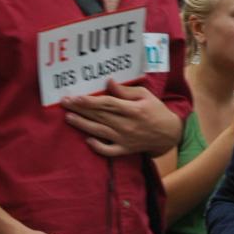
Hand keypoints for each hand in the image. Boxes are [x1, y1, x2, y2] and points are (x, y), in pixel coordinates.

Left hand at [61, 79, 182, 156]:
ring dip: (82, 125)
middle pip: (99, 116)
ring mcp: (124, 139)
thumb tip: (109, 82)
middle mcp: (126, 125)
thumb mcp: (145, 95)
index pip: (107, 104)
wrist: (168, 134)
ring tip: (68, 117)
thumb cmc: (156, 111)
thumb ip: (125, 91)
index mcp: (132, 110)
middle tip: (64, 103)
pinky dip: (98, 147)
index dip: (90, 101)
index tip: (75, 97)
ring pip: (99, 131)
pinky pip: (109, 150)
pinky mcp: (125, 149)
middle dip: (80, 109)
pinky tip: (88, 140)